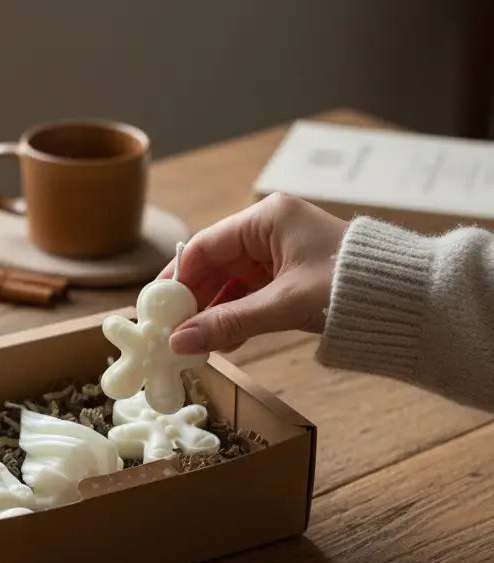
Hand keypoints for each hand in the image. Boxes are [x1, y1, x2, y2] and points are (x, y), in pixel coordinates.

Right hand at [163, 193, 346, 354]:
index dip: (175, 278)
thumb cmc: (350, 288)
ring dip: (213, 314)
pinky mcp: (293, 278)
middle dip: (193, 301)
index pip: (205, 246)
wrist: (407, 300)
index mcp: (267, 218)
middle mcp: (271, 231)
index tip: (154, 309)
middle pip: (216, 266)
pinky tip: (224, 342)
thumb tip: (179, 342)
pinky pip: (252, 296)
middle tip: (169, 334)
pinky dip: (236, 318)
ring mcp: (282, 255)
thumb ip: (229, 323)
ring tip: (194, 344)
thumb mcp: (283, 305)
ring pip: (232, 284)